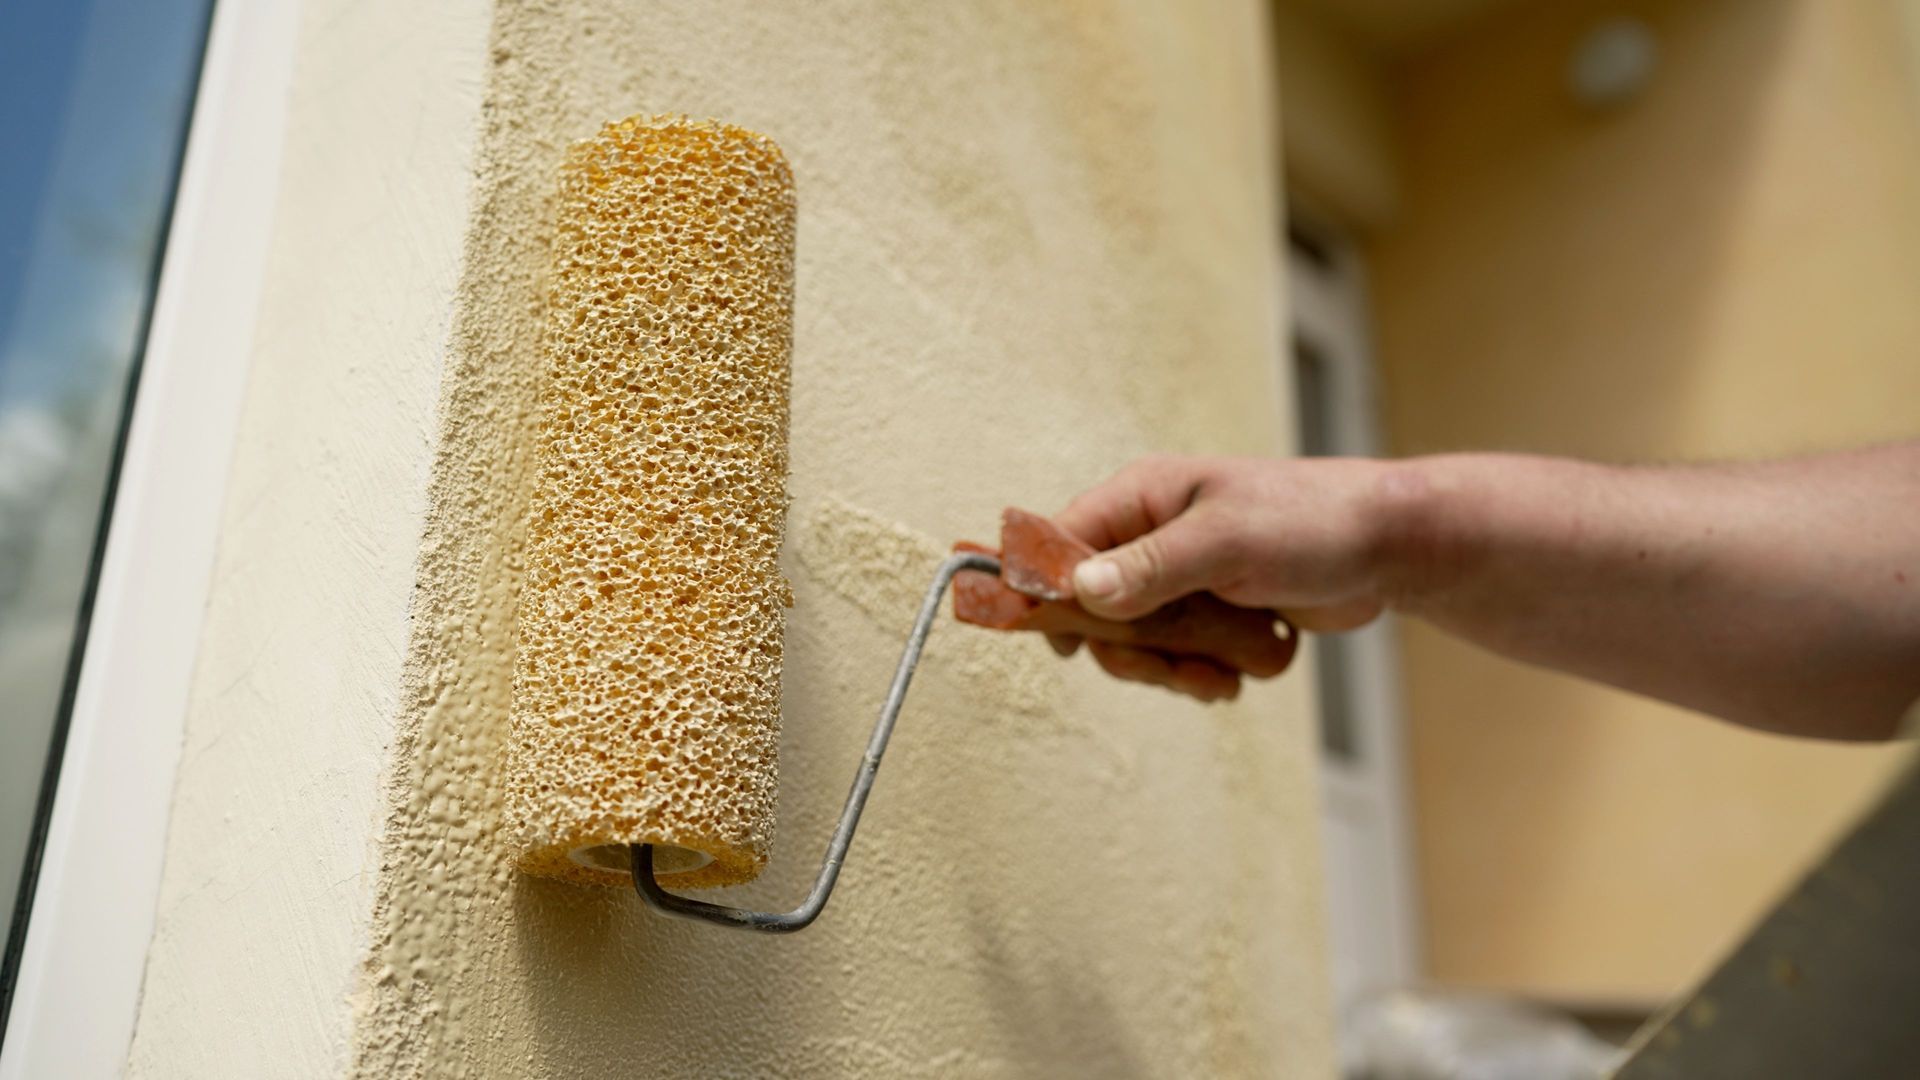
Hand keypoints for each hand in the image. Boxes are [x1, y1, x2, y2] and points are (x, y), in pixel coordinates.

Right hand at [1048, 455, 1404, 697]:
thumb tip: (1080, 590)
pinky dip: (1198, 672)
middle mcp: (1151, 534)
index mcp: (1143, 498)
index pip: (1062, 541)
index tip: (1059, 642)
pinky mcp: (1210, 608)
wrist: (1388, 546)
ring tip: (1214, 677)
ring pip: (1134, 639)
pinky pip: (1177, 652)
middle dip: (1125, 648)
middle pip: (1091, 605)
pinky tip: (1232, 676)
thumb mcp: (1227, 541)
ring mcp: (1180, 574)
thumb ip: (1151, 566)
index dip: (1047, 591)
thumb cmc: (1311, 521)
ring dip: (1167, 668)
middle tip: (1164, 669)